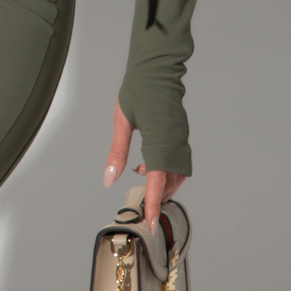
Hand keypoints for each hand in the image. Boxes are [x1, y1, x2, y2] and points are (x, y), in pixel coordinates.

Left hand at [104, 100, 185, 228]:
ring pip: (177, 173)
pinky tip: (147, 164)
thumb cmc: (138, 90)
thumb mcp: (121, 122)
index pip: (157, 180)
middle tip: (142, 206)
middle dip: (158, 197)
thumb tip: (109, 178)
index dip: (153, 203)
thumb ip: (117, 152)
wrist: (158, 68)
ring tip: (142, 181)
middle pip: (170, 181)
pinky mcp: (181, 135)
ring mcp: (180, 138)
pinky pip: (177, 161)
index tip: (150, 222)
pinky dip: (165, 171)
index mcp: (158, 139)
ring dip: (162, 184)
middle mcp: (174, 142)